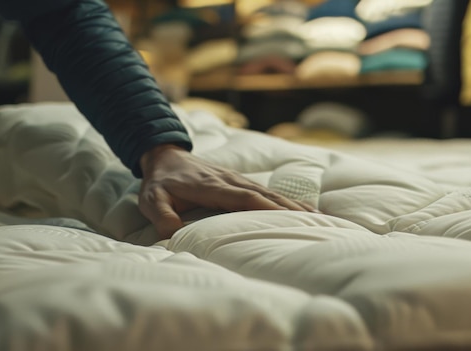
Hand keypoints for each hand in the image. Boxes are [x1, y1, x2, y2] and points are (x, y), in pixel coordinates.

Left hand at [138, 144, 315, 238]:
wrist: (164, 156)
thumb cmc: (160, 182)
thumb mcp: (152, 199)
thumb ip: (161, 216)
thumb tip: (172, 236)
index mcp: (212, 186)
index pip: (244, 198)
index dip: (267, 208)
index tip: (289, 219)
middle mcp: (230, 181)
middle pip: (266, 195)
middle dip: (290, 210)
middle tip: (316, 224)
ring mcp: (237, 180)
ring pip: (270, 193)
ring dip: (293, 205)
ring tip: (318, 219)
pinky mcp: (239, 182)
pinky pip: (266, 192)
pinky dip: (286, 201)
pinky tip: (302, 210)